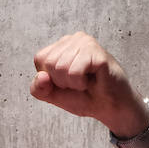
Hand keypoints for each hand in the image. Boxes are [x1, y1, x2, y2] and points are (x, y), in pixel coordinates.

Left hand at [30, 32, 148, 136]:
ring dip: (73, 83)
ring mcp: (85, 42)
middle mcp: (73, 39)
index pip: (40, 59)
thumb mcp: (53, 95)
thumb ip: (38, 89)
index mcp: (61, 46)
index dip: (50, 79)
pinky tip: (93, 80)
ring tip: (86, 82)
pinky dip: (80, 83)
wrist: (109, 108)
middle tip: (79, 83)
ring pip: (61, 67)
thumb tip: (42, 76)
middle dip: (62, 82)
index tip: (67, 83)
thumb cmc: (84, 97)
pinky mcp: (96, 51)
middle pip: (50, 63)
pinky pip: (74, 71)